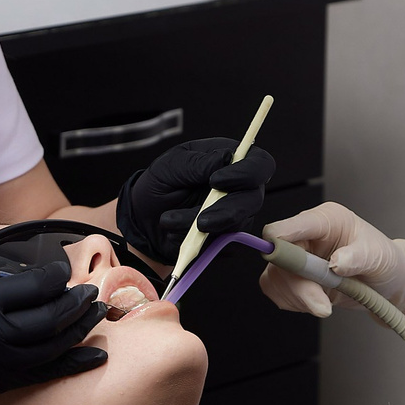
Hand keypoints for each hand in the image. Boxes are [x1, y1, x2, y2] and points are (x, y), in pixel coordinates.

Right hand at [0, 264, 105, 404]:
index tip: (64, 271)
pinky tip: (94, 355)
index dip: (57, 276)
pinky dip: (71, 363)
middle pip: (49, 318)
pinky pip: (42, 373)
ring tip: (98, 315)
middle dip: (76, 303)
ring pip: (51, 347)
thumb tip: (34, 279)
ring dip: (80, 330)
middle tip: (90, 294)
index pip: (34, 286)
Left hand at [117, 137, 277, 263]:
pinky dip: (198, 242)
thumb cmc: (160, 183)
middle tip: (200, 221)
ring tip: (169, 221)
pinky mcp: (227, 237)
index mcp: (231, 161)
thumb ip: (197, 163)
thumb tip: (224, 159)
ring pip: (236, 226)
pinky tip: (176, 233)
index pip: (260, 164)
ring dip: (200, 227)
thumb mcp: (170, 166)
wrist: (144, 217)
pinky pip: (223, 245)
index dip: (246, 173)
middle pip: (253, 200)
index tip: (216, 181)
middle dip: (226, 212)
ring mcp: (236, 214)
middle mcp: (240, 188)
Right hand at [255, 201, 404, 328]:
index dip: (280, 241)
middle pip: (279, 257)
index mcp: (325, 220)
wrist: (386, 283)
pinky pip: (276, 291)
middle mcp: (306, 235)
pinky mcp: (292, 277)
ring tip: (326, 302)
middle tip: (322, 303)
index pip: (291, 225)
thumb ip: (357, 258)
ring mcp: (297, 257)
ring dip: (299, 298)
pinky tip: (316, 301)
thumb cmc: (384, 261)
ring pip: (276, 277)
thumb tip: (336, 262)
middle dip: (299, 284)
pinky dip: (294, 303)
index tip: (280, 258)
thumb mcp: (378, 256)